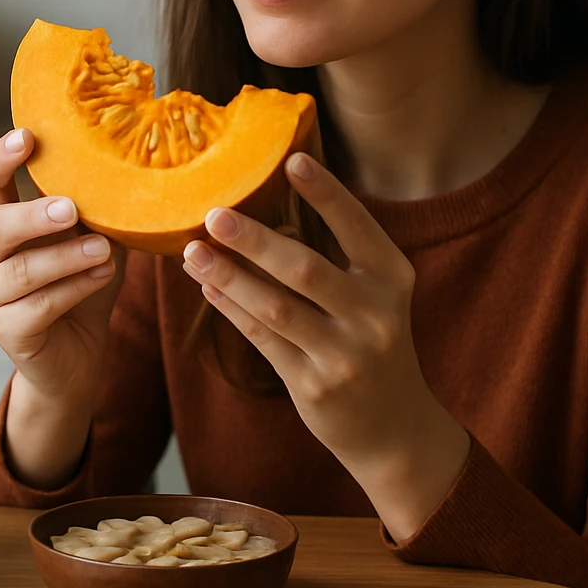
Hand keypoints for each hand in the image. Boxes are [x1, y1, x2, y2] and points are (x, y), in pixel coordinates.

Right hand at [0, 128, 126, 485]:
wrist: (77, 356)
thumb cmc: (82, 284)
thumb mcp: (92, 238)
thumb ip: (96, 208)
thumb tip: (131, 165)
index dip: (0, 157)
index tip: (27, 136)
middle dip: (34, 215)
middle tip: (71, 207)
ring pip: (20, 271)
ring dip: (65, 257)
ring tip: (103, 249)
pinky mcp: (4, 330)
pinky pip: (37, 307)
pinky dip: (74, 289)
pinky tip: (102, 276)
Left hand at [180, 152, 470, 541]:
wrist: (394, 427)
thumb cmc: (370, 341)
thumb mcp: (372, 296)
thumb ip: (330, 259)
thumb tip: (256, 218)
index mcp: (394, 279)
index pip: (357, 227)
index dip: (325, 194)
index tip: (291, 160)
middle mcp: (376, 316)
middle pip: (305, 269)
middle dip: (254, 241)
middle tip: (214, 215)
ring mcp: (346, 355)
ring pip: (276, 308)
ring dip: (230, 277)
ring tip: (193, 253)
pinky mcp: (316, 387)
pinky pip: (264, 340)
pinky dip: (232, 310)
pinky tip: (207, 288)